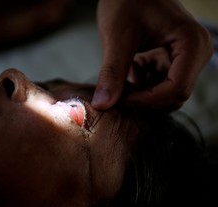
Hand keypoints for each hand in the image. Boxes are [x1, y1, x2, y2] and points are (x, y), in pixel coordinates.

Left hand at [91, 0, 212, 109]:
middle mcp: (196, 53)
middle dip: (143, 100)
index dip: (146, 101)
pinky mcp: (172, 60)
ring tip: (119, 81)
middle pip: (173, 95)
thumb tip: (102, 105)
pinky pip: (159, 85)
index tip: (119, 99)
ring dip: (141, 94)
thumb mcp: (117, 37)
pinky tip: (127, 70)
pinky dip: (141, 86)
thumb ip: (112, 73)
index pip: (176, 89)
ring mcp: (185, 58)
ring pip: (165, 94)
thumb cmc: (127, 1)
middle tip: (116, 93)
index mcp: (192, 43)